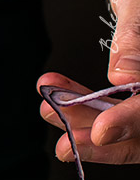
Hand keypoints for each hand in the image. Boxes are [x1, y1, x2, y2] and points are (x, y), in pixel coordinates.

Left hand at [38, 0, 139, 163]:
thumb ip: (136, 37)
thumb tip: (123, 79)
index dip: (133, 123)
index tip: (99, 132)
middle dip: (104, 137)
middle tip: (63, 142)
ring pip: (133, 122)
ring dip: (88, 119)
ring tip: (48, 108)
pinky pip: (121, 104)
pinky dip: (88, 102)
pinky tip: (56, 91)